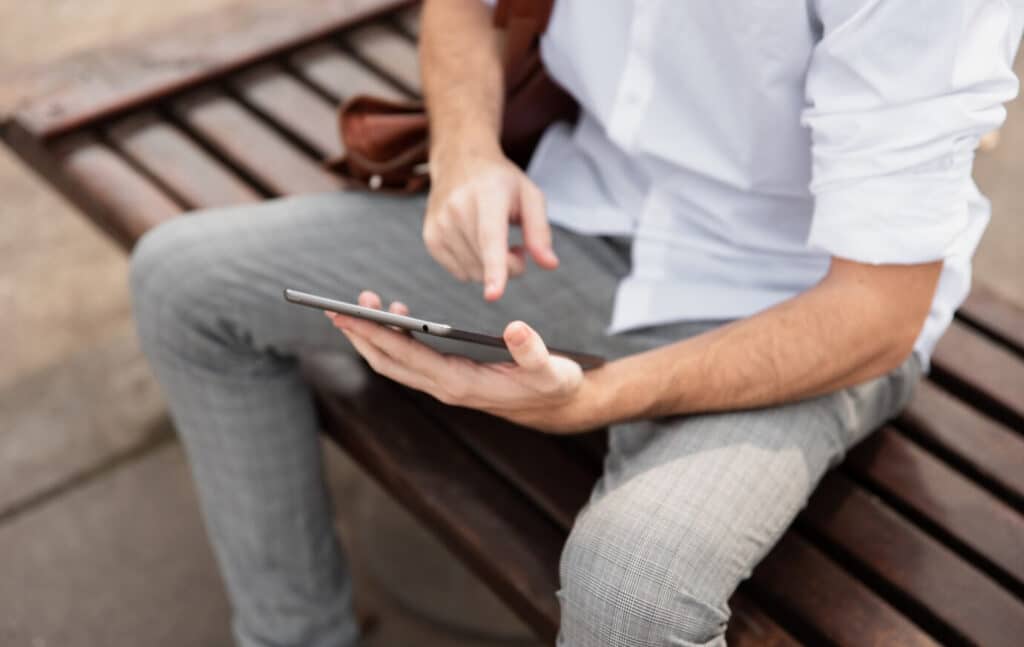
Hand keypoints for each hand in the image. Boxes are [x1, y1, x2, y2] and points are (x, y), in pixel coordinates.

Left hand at [327, 291, 593, 432]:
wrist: (557, 407)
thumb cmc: (552, 384)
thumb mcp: (551, 369)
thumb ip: (532, 351)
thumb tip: (516, 328)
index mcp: (461, 383)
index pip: (406, 356)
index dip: (374, 335)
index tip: (347, 315)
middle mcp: (445, 387)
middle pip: (388, 361)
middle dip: (361, 335)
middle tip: (336, 307)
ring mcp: (443, 385)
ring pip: (395, 362)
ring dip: (373, 337)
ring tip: (361, 306)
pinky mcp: (447, 379)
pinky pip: (410, 360)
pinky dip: (394, 339)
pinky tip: (395, 317)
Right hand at [424, 145, 558, 300]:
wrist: (459, 160)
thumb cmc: (500, 181)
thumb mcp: (530, 196)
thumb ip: (540, 232)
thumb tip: (550, 265)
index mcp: (487, 194)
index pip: (490, 238)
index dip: (495, 269)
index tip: (494, 295)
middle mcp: (457, 208)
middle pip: (486, 262)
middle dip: (511, 266)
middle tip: (517, 246)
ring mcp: (439, 224)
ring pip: (473, 272)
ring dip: (491, 268)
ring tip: (496, 242)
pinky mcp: (430, 238)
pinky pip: (459, 273)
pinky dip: (474, 267)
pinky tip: (478, 245)